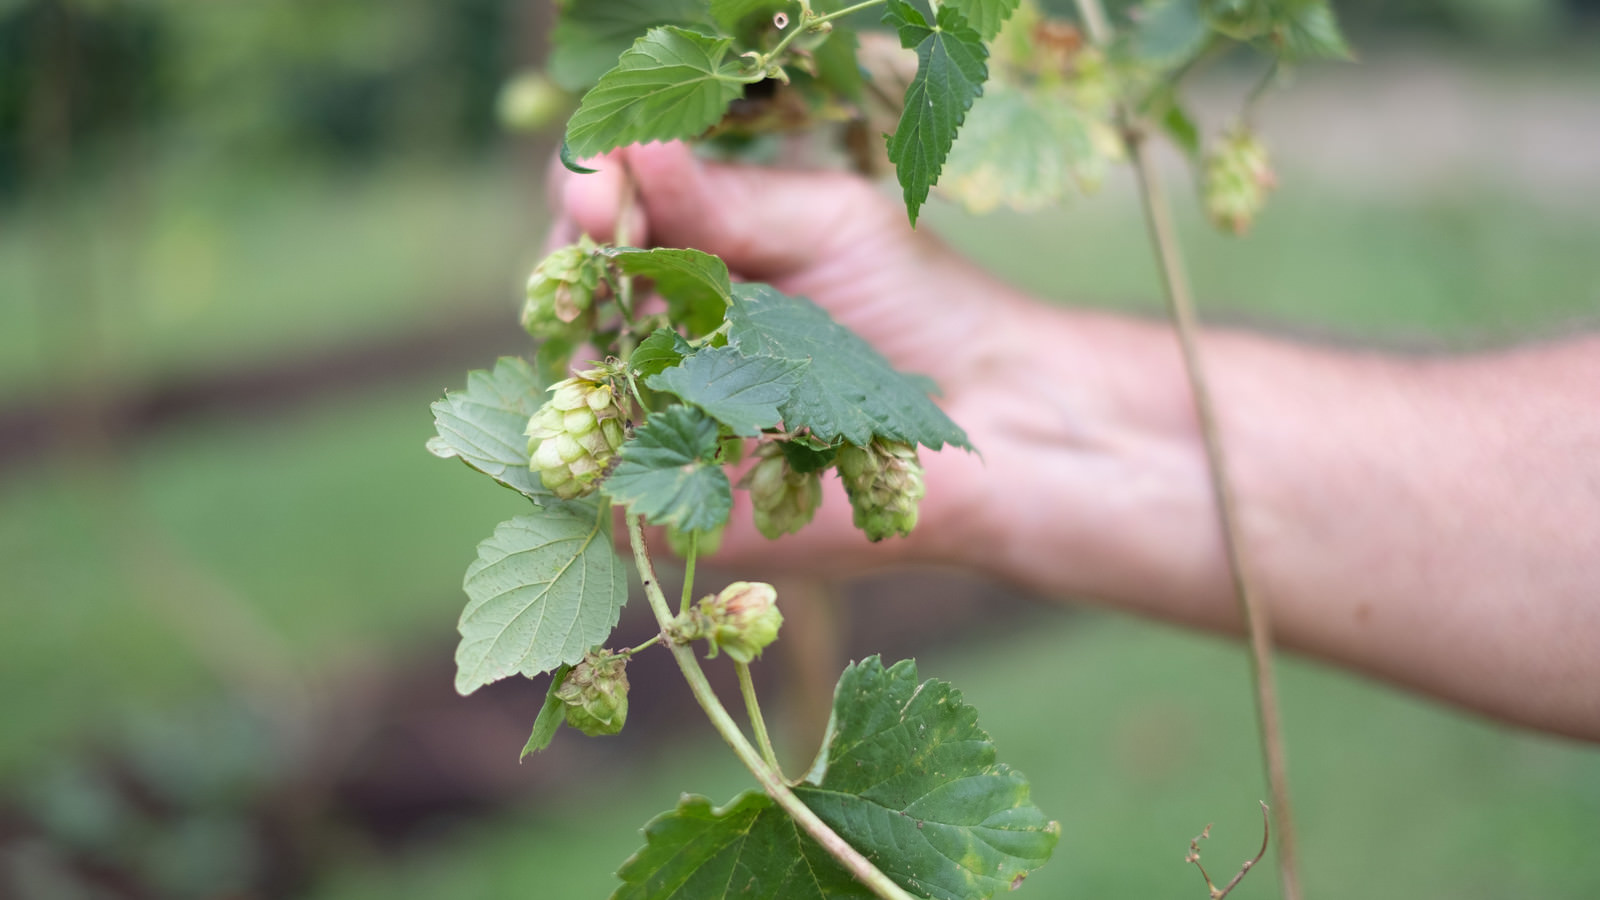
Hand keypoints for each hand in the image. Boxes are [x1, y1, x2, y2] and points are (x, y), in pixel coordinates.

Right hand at [549, 143, 1216, 596]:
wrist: (992, 422)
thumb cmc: (920, 309)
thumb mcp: (825, 223)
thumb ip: (722, 197)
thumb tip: (626, 148)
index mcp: (697, 265)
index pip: (602, 220)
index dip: (588, 199)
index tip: (596, 189)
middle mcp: (665, 341)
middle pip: (568, 293)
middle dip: (575, 262)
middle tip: (601, 239)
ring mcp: (662, 422)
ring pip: (570, 379)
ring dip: (583, 340)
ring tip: (631, 321)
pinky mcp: (671, 506)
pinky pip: (598, 475)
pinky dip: (594, 432)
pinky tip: (626, 395)